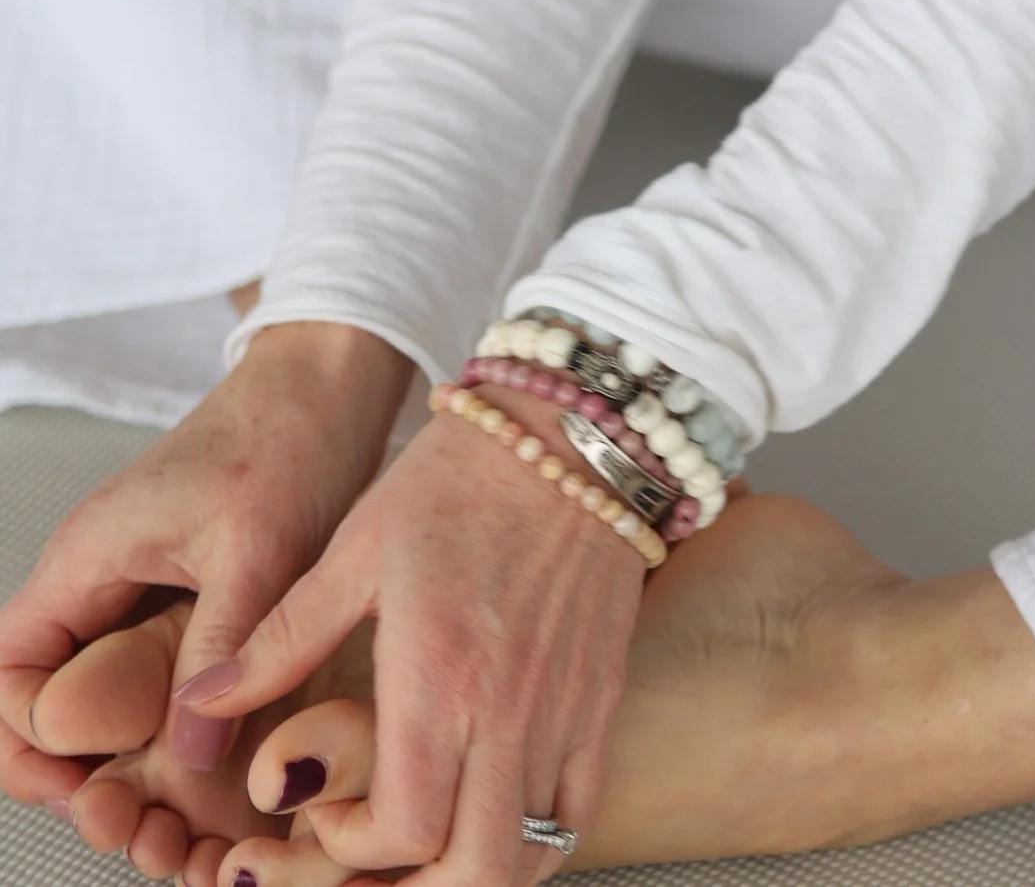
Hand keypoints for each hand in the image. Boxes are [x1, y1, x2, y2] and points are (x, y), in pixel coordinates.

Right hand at [0, 325, 409, 816]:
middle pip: (41, 696)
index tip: (87, 789)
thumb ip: (216, 647)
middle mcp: (94, 577)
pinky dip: (157, 721)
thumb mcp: (257, 548)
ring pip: (91, 692)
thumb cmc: (290, 434)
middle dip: (72, 767)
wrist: (333, 377)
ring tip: (167, 814)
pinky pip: (139, 672)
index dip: (29, 744)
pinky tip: (202, 761)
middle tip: (130, 820)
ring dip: (117, 755)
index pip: (9, 675)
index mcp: (85, 559)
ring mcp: (133, 585)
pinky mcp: (177, 592)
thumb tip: (185, 755)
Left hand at [171, 398, 647, 886]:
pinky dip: (535, 841)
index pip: (403, 833)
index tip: (319, 807)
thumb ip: (277, 642)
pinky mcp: (601, 696)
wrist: (576, 426)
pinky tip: (493, 818)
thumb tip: (199, 708)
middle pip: (476, 874)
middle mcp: (511, 711)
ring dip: (469, 873)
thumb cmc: (461, 477)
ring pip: (531, 857)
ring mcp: (566, 711)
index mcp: (441, 679)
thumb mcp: (354, 549)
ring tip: (422, 847)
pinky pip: (576, 811)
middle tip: (368, 856)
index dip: (349, 848)